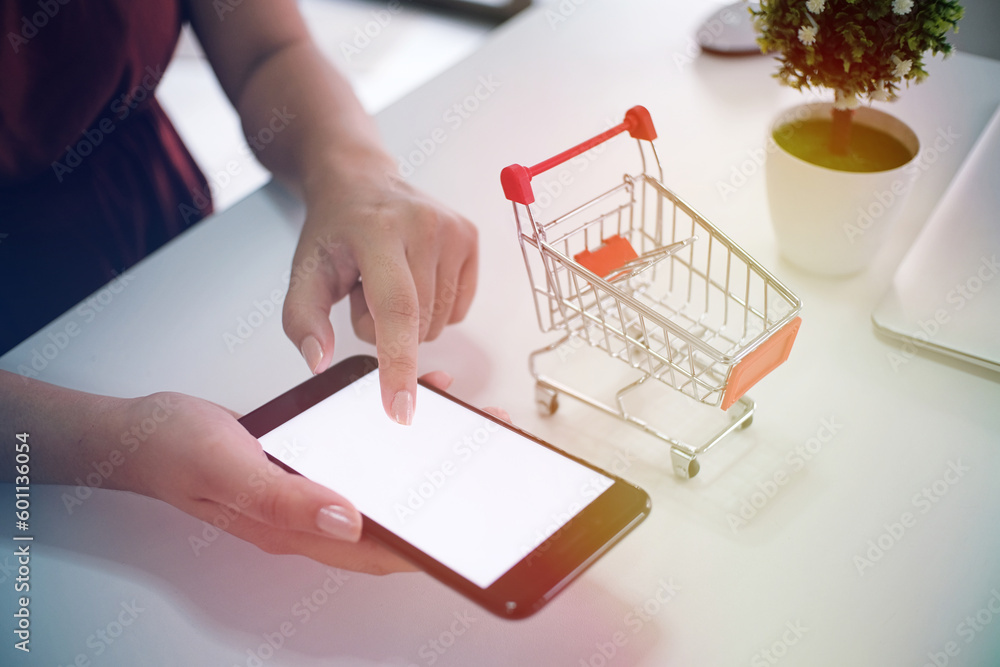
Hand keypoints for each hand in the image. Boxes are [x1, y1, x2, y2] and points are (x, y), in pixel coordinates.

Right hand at [115, 371, 508, 574]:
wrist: (139, 431)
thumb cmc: (174, 451)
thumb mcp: (228, 468)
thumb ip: (285, 498)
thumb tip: (348, 519)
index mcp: (296, 530)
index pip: (377, 552)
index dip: (425, 547)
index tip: (468, 531)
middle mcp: (309, 516)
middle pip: (390, 520)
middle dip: (440, 499)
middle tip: (483, 462)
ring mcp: (308, 490)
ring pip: (380, 487)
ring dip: (421, 464)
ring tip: (461, 427)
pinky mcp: (306, 464)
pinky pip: (360, 457)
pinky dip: (389, 436)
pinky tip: (406, 403)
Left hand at [281, 157, 477, 425]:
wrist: (361, 182)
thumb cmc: (335, 230)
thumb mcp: (305, 271)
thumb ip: (302, 320)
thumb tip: (319, 361)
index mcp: (379, 232)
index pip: (397, 309)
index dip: (399, 363)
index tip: (402, 409)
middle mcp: (424, 226)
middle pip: (417, 324)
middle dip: (386, 329)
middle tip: (365, 292)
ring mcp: (453, 231)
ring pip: (439, 323)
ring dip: (410, 320)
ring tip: (388, 281)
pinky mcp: (470, 238)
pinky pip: (458, 310)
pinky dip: (433, 309)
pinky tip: (413, 278)